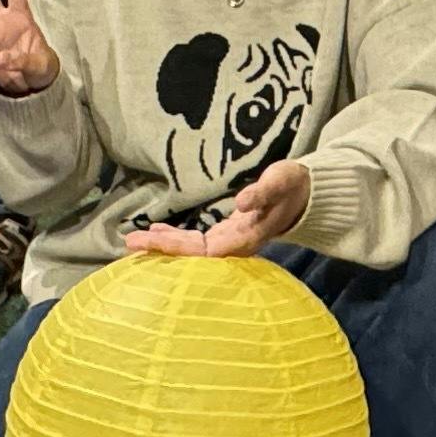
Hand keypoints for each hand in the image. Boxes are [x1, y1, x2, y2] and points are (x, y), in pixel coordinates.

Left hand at [126, 161, 306, 256]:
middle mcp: (236, 245)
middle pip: (193, 255)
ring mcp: (230, 242)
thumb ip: (263, 192)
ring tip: (134, 242)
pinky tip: (157, 233)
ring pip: (192, 251)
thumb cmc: (293, 185)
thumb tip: (240, 202)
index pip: (205, 250)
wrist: (306, 194)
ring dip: (165, 246)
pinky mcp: (227, 235)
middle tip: (129, 243)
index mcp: (246, 237)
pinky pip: (197, 243)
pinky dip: (176, 238)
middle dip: (162, 249)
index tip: (154, 242)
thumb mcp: (280, 181)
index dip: (179, 248)